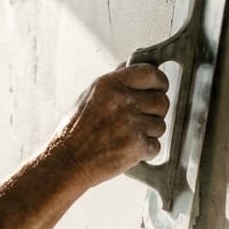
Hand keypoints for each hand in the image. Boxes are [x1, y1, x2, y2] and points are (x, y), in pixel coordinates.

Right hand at [50, 63, 169, 188]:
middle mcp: (121, 101)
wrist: (67, 161)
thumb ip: (115, 82)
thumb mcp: (89, 96)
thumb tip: (132, 68)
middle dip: (155, 111)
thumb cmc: (74, 132)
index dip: (159, 82)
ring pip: (160, 125)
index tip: (159, 88)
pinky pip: (155, 145)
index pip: (150, 73)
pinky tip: (127, 149)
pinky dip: (145, 151)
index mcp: (109, 84)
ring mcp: (131, 123)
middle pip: (161, 101)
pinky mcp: (137, 145)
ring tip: (127, 137)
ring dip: (149, 133)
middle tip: (141, 119)